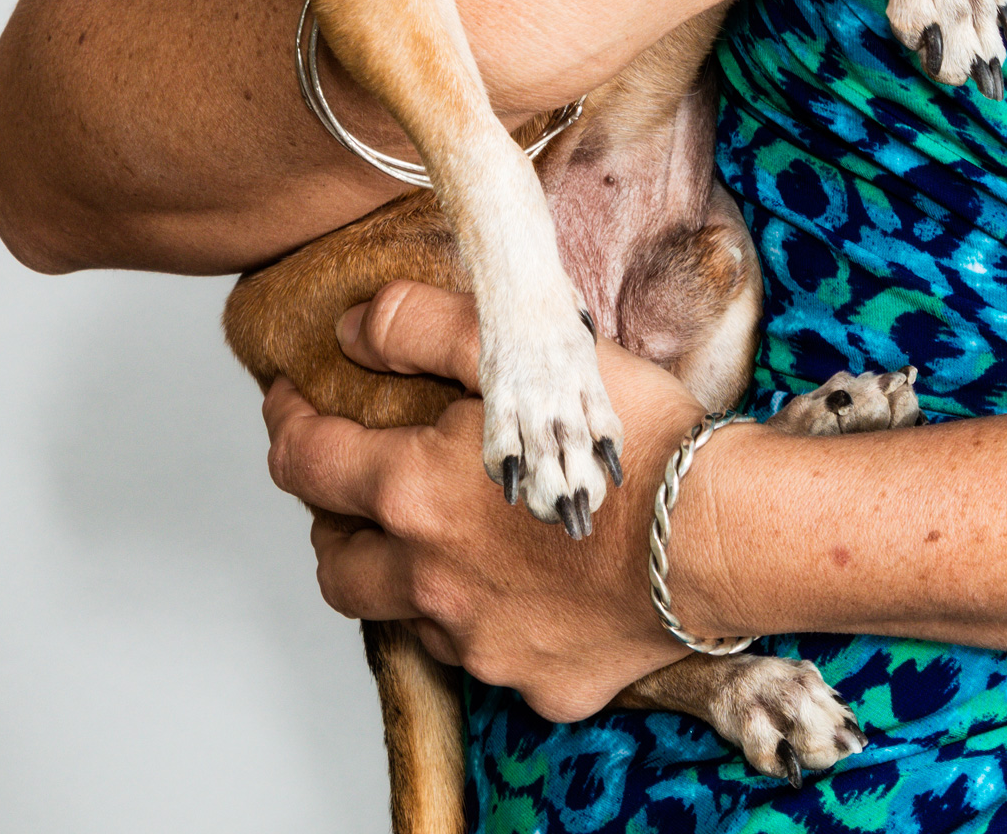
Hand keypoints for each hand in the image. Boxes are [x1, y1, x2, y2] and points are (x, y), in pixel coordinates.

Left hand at [263, 281, 728, 720]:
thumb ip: (426, 327)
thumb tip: (357, 325)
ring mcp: (479, 641)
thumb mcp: (525, 351)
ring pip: (404, 615)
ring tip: (443, 534)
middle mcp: (429, 580)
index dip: (289, 422)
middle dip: (332, 519)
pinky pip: (487, 654)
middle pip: (336, 564)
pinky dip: (489, 616)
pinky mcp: (534, 680)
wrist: (717, 534)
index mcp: (414, 495)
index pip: (307, 463)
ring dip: (405, 573)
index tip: (291, 399)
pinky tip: (527, 581)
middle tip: (356, 481)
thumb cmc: (631, 439)